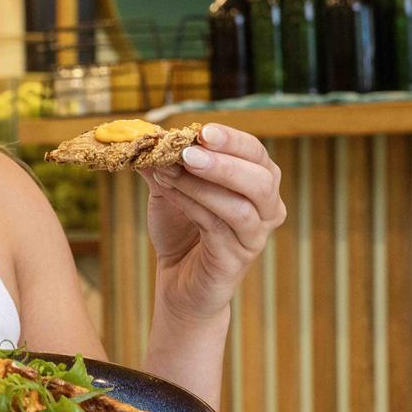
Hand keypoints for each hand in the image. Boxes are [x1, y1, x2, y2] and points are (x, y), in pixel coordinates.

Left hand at [138, 123, 285, 322]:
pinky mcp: (236, 260)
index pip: (255, 153)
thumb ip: (163, 163)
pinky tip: (169, 192)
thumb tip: (145, 135)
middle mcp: (267, 209)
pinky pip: (218, 228)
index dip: (232, 140)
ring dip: (201, 185)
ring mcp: (254, 236)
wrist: (178, 281)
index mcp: (258, 183)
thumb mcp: (169, 189)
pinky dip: (191, 205)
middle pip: (260, 179)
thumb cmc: (181, 231)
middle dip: (223, 163)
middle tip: (188, 153)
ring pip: (240, 206)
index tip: (203, 130)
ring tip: (168, 172)